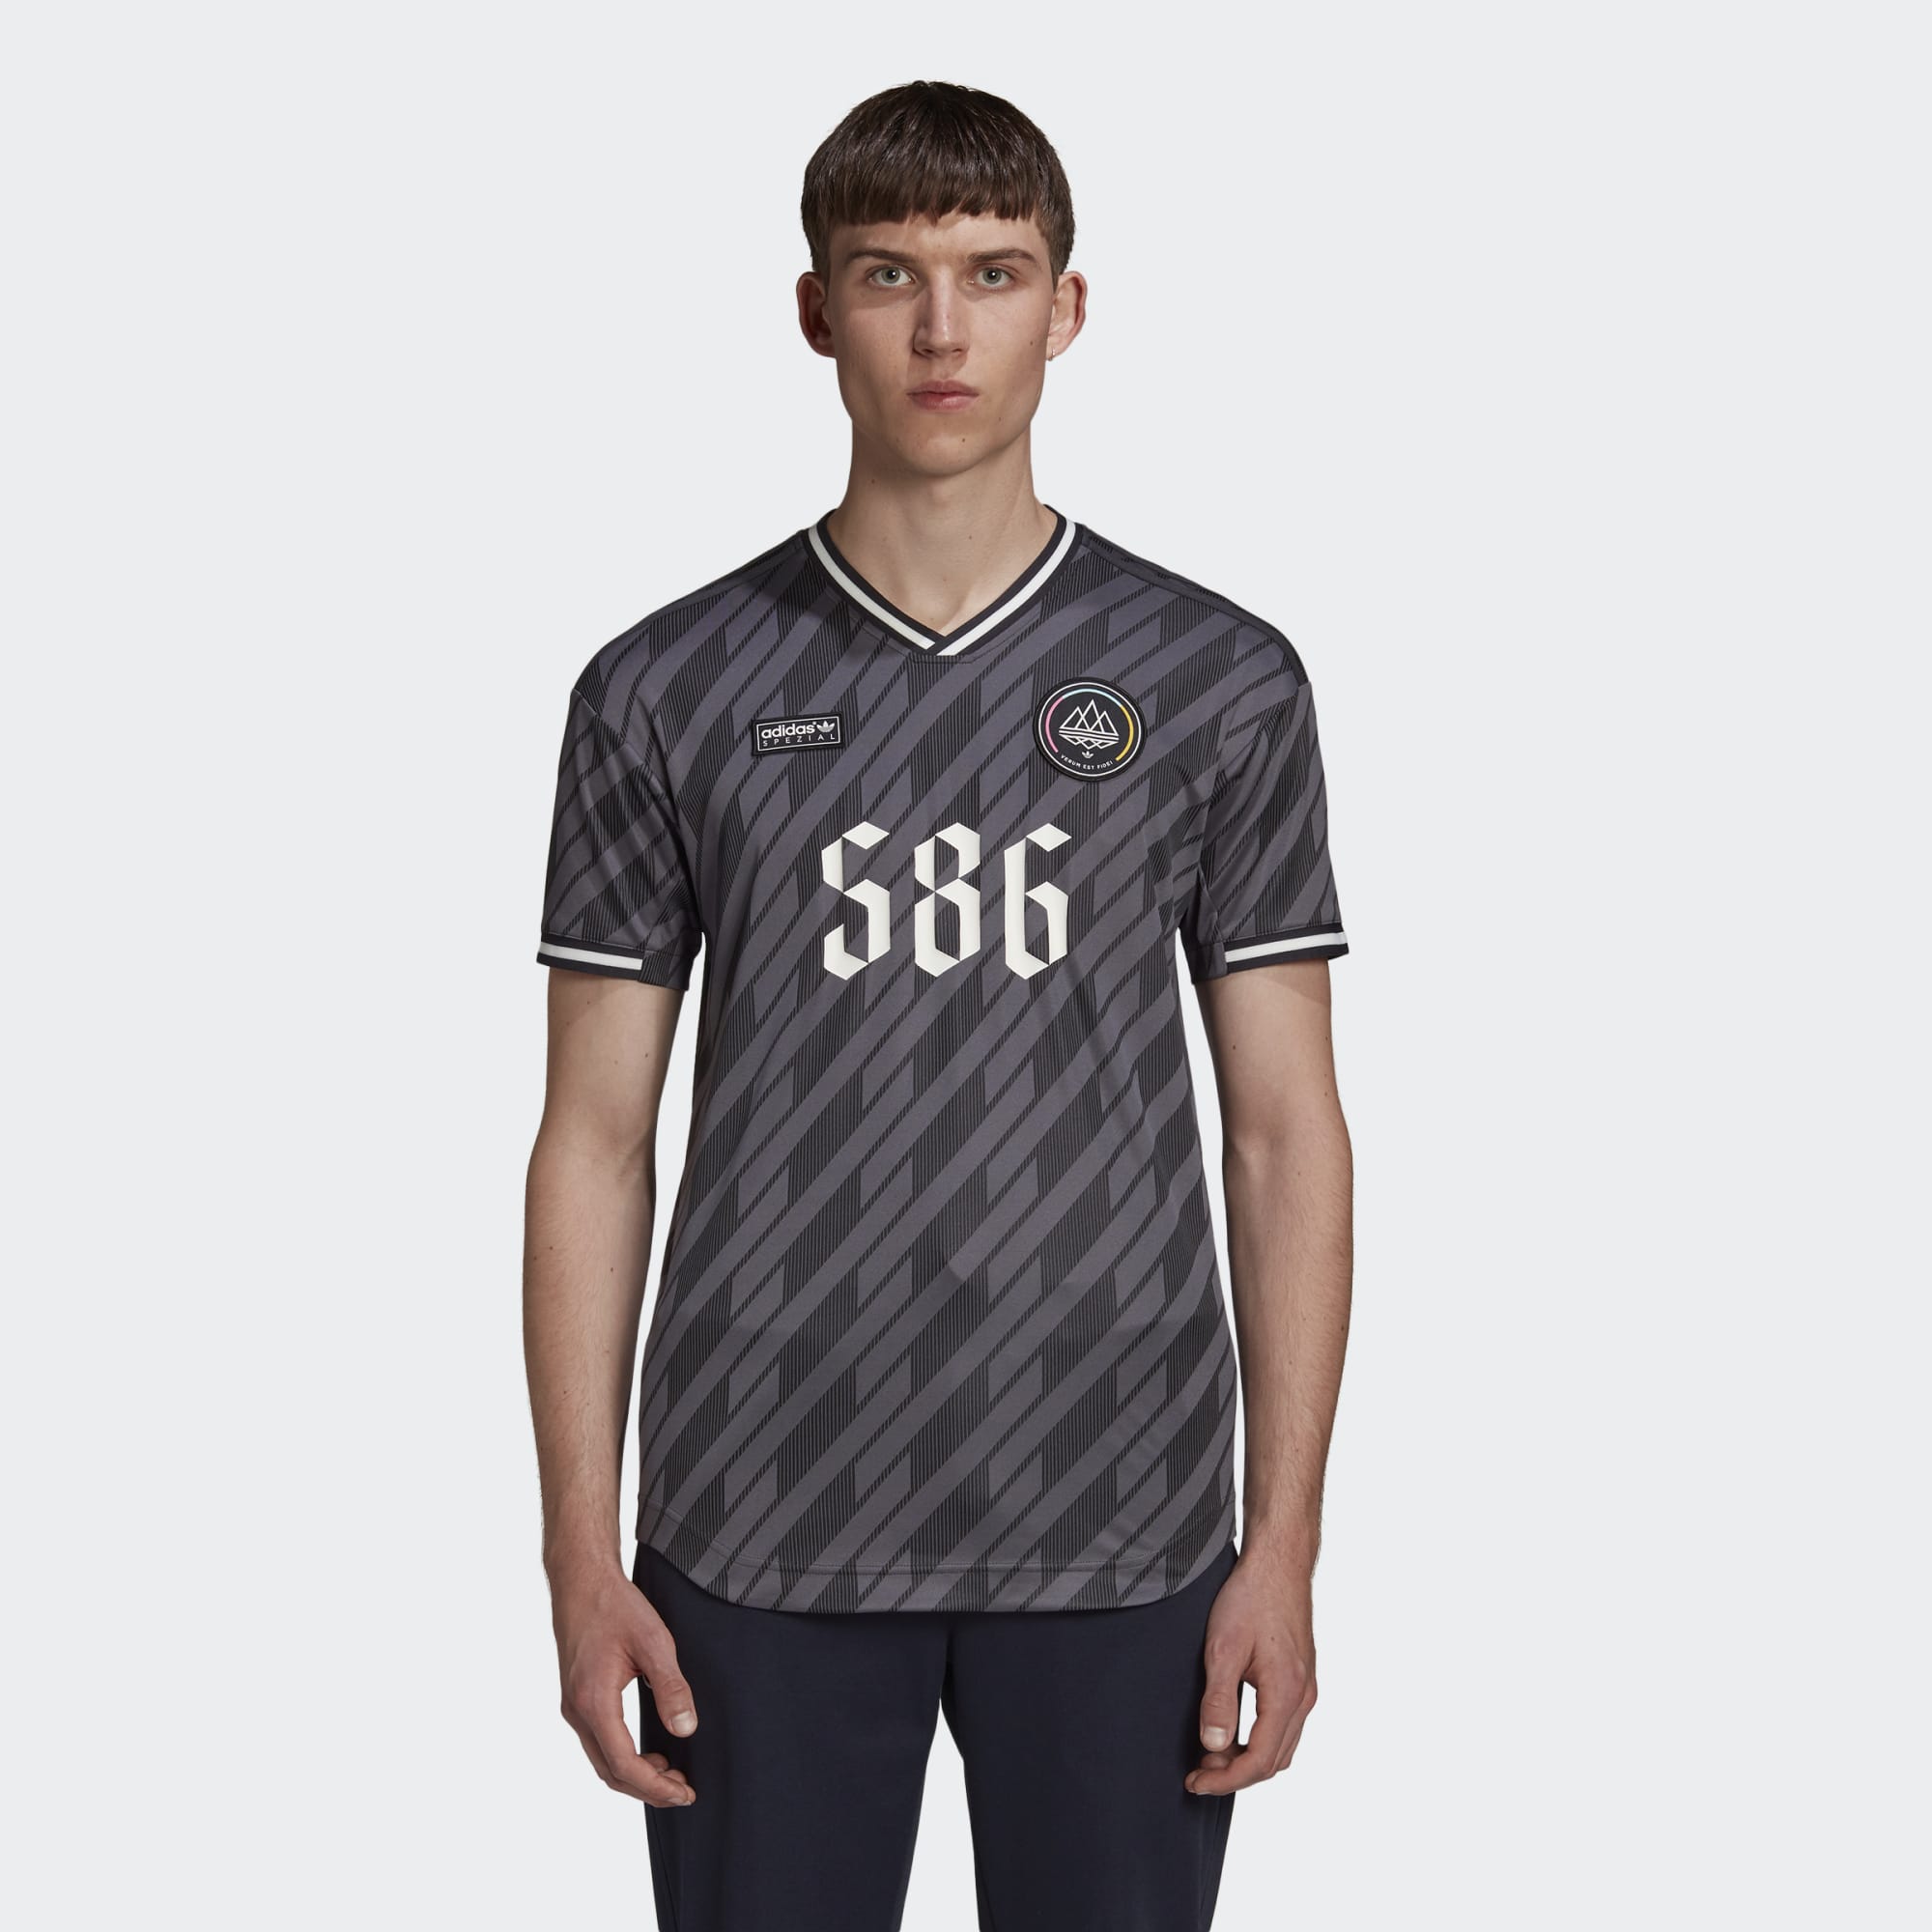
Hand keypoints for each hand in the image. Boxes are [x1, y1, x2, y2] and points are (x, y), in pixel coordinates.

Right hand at [550, 1558, 699, 1807]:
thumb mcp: (654, 1642)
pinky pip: (598, 1741)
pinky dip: (623, 1756)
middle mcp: (577, 1711)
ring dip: (635, 1774)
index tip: (686, 1793)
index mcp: (594, 1702)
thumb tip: (686, 1730)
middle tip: (684, 1791)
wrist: (580, 1579)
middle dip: (647, 1789)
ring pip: (602, 1760)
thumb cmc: (615, 1606)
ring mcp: (572, 1706)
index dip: (656, 1787)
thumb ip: (671, 1687)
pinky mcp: (576, 1697)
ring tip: (671, 1773)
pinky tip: (649, 1749)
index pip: (624, 1765)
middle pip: (610, 1771)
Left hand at [1185, 1543, 1316, 1794]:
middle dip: (1235, 1774)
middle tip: (1197, 1770)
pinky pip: (1285, 1725)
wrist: (1278, 1562)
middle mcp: (1304, 1697)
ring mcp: (1307, 1688)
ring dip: (1248, 1758)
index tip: (1195, 1782)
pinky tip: (1234, 1728)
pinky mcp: (1302, 1677)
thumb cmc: (1251, 1598)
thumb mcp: (1224, 1647)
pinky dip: (1260, 1739)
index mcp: (1287, 1694)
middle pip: (1273, 1761)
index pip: (1259, 1761)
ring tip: (1210, 1752)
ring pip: (1281, 1746)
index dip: (1225, 1780)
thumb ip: (1219, 1700)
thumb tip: (1214, 1748)